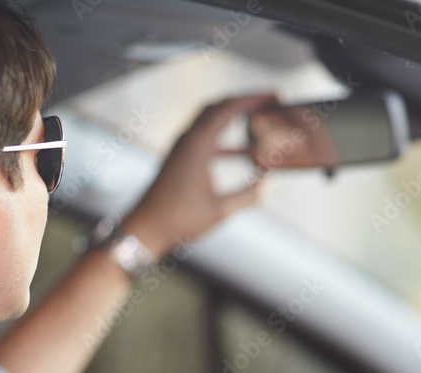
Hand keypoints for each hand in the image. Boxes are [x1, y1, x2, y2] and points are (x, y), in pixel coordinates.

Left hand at [122, 93, 278, 257]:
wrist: (146, 228)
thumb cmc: (179, 219)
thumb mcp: (221, 210)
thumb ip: (248, 195)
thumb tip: (268, 185)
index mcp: (197, 144)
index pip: (228, 108)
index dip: (254, 99)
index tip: (275, 96)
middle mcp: (188, 139)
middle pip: (218, 105)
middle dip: (245, 100)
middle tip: (270, 101)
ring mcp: (182, 146)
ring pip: (211, 119)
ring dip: (235, 115)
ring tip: (260, 118)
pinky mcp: (180, 157)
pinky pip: (206, 136)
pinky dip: (226, 136)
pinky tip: (244, 150)